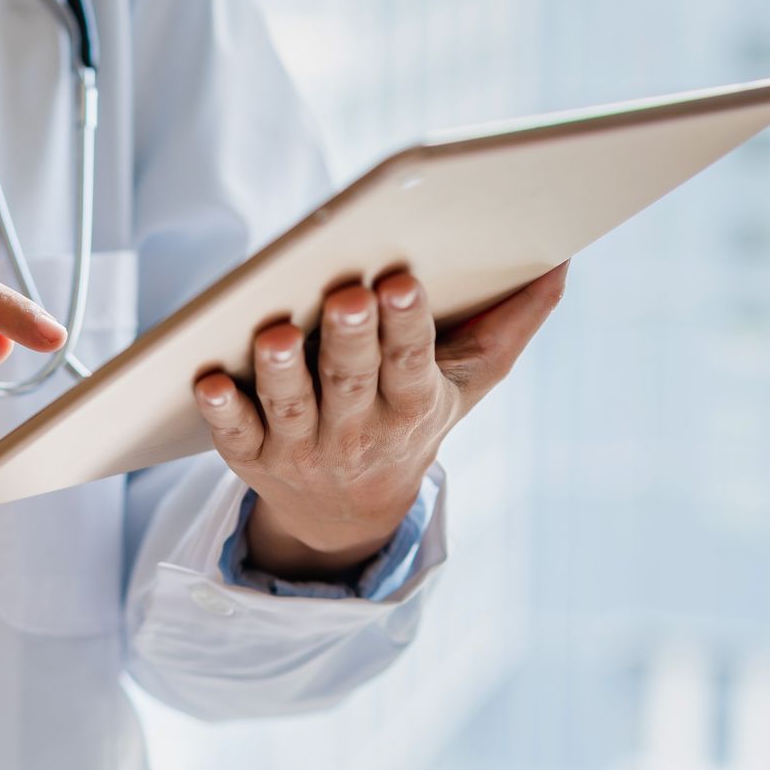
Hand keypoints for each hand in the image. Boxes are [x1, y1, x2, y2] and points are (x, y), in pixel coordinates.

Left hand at [192, 263, 567, 580]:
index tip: (402, 283)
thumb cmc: (414, 413)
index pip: (412, 363)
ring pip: (290, 406)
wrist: (351, 511)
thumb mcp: (471, 380)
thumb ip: (512, 321)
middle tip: (346, 296)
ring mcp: (302, 447)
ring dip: (280, 372)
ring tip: (274, 334)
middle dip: (350, 338)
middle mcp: (358, 430)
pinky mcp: (253, 456)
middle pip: (351, 380)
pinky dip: (220, 411)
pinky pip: (233, 435)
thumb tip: (563, 259)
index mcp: (413, 404)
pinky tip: (205, 381)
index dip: (407, 327)